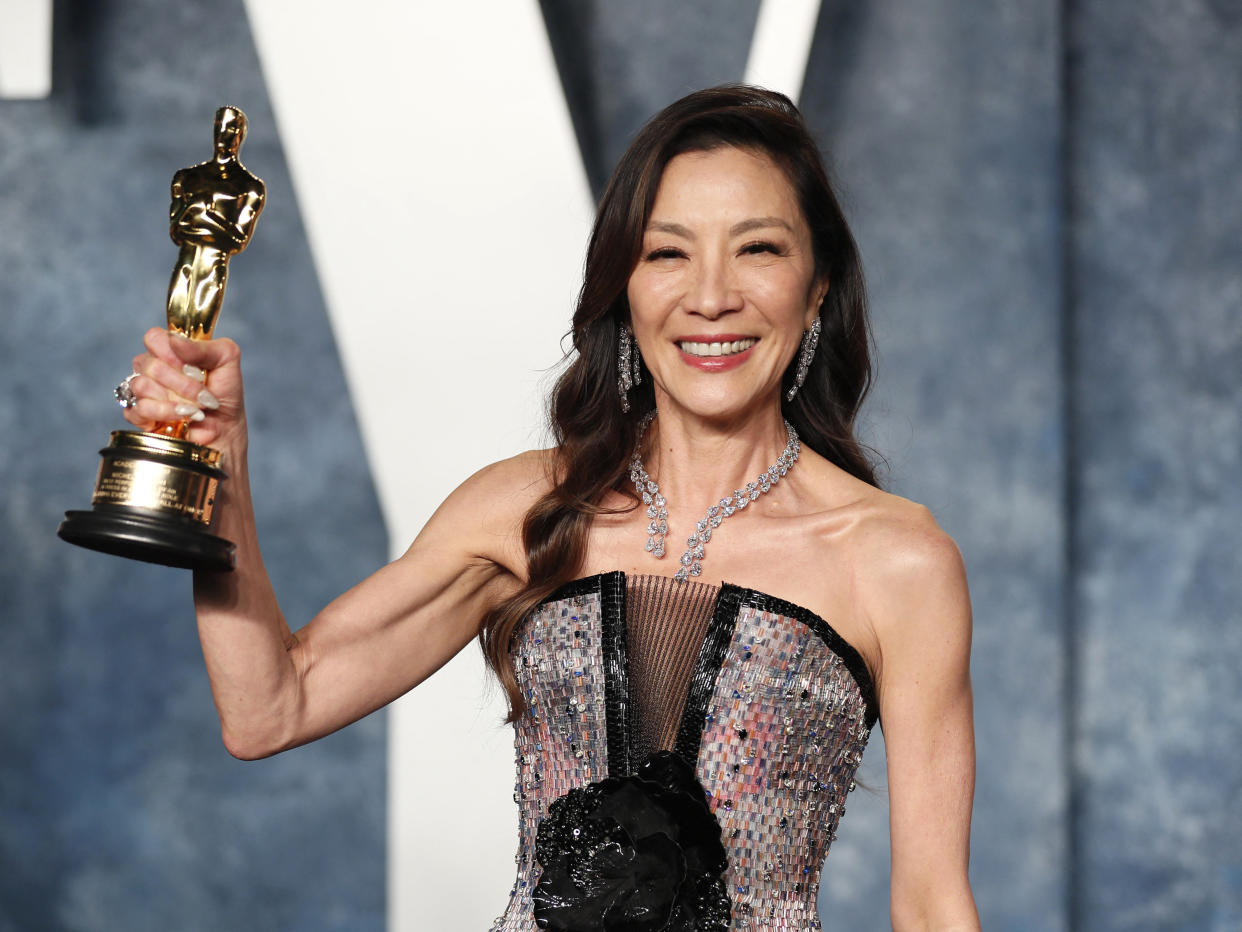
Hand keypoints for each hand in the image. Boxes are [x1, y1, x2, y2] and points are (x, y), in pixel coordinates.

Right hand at [123, 327, 245, 447]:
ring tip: (197, 408)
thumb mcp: (227, 361)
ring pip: (141, 385)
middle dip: (183, 383)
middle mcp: (153, 368)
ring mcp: (144, 392)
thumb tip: (175, 341)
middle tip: (204, 394)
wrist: (225, 430)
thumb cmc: (225, 394)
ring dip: (176, 399)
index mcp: (170, 350)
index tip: (196, 369)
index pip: (153, 338)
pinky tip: (183, 417)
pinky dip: (165, 413)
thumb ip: (204, 347)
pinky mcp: (139, 415)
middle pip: (148, 363)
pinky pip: (137, 409)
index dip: (173, 353)